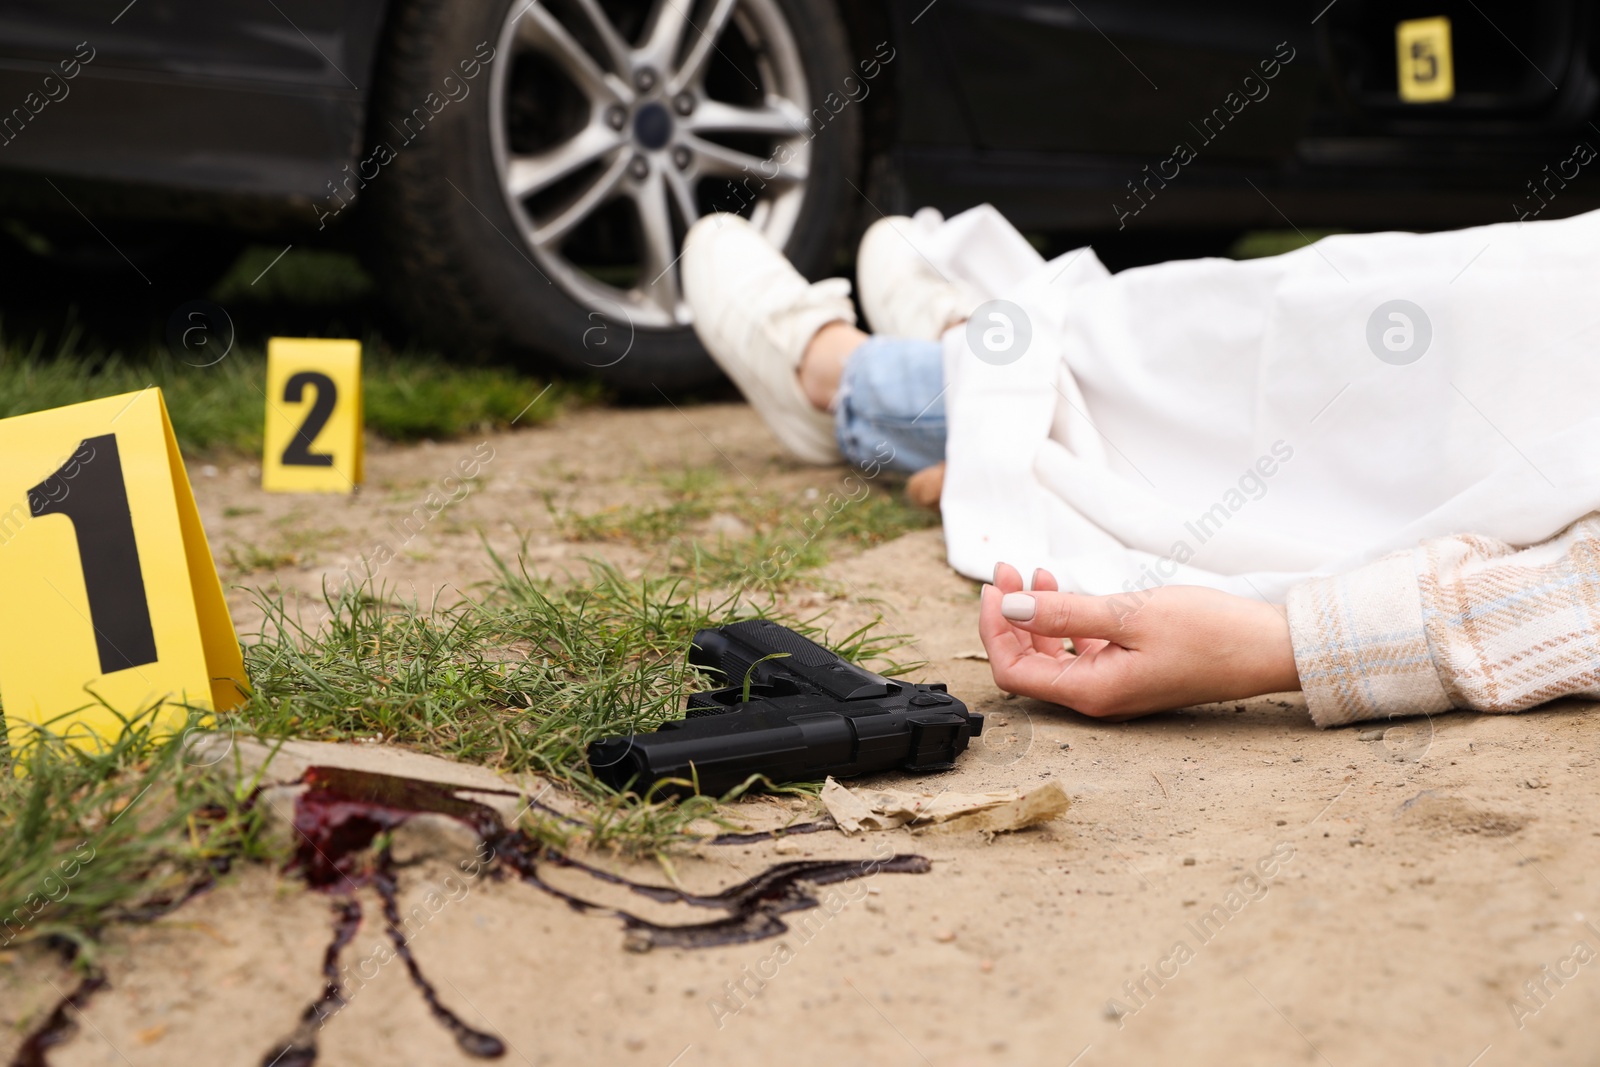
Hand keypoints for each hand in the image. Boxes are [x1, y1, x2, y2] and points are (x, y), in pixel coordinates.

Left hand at [978, 563, 1300, 718]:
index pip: (1012, 671)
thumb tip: (1008, 609)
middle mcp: (1097, 698)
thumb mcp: (1129, 614)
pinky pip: (1081, 653)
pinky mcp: (1130, 673)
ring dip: (1036, 617)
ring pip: (1052, 656)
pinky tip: (1066, 592)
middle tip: (1008, 570)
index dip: (992, 630)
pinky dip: (1065, 623)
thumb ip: (1064, 614)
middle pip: (1028, 664)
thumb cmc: (1209, 633)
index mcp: (1091, 692)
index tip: (994, 587)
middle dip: (1010, 617)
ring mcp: (1113, 687)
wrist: (1269, 648)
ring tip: (1035, 574)